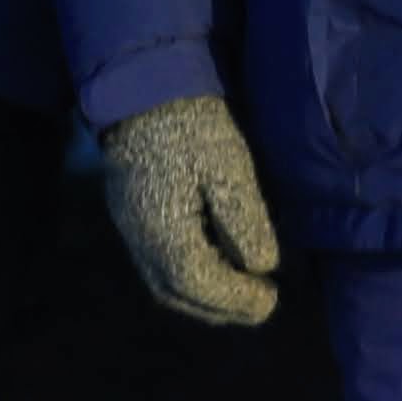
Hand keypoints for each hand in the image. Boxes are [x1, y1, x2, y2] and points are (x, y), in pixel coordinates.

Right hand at [95, 93, 280, 325]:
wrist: (142, 92)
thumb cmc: (192, 127)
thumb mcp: (229, 168)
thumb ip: (245, 220)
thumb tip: (263, 267)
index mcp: (163, 230)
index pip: (198, 283)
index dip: (236, 299)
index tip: (271, 300)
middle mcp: (140, 240)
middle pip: (177, 293)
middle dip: (221, 308)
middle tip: (263, 306)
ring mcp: (130, 231)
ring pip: (163, 285)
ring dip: (203, 300)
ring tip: (242, 296)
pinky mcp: (130, 219)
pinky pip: (156, 268)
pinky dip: (187, 283)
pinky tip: (215, 272)